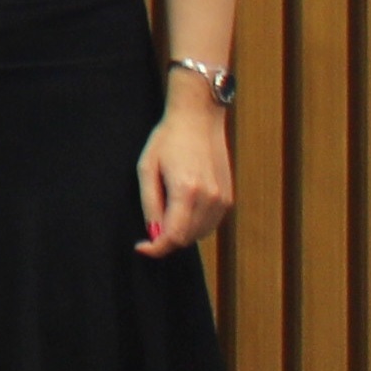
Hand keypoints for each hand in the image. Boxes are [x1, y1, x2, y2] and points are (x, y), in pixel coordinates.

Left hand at [139, 87, 236, 254]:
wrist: (198, 121)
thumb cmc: (167, 140)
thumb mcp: (147, 169)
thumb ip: (150, 204)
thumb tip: (154, 233)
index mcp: (187, 191)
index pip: (174, 236)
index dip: (156, 249)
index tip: (141, 248)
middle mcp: (210, 199)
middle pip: (186, 239)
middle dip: (166, 239)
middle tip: (150, 225)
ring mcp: (223, 200)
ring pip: (199, 235)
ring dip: (180, 233)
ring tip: (166, 209)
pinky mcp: (228, 198)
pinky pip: (209, 224)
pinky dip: (194, 225)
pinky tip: (181, 207)